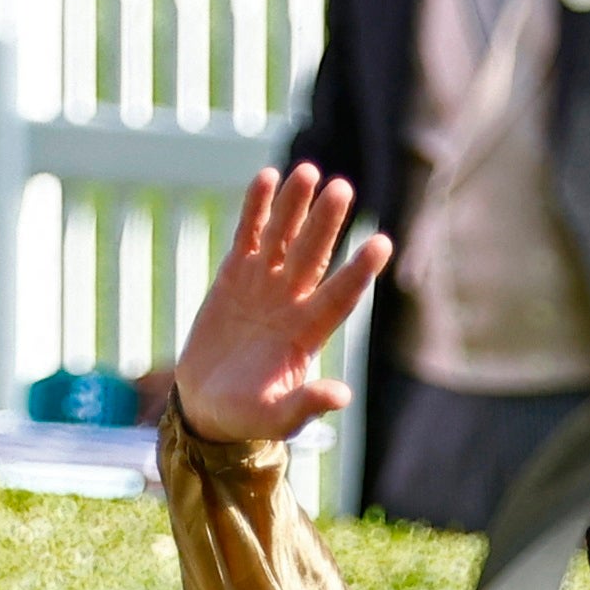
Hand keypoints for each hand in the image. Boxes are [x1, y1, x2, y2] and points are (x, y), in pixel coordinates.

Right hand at [170, 166, 389, 446]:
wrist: (209, 407)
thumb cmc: (248, 418)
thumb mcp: (277, 418)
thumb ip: (306, 405)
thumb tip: (342, 397)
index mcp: (307, 334)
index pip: (340, 296)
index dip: (358, 271)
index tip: (381, 244)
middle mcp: (292, 302)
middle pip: (315, 256)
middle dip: (327, 223)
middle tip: (343, 189)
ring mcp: (264, 285)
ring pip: (285, 237)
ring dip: (296, 206)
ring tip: (308, 171)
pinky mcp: (234, 276)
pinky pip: (250, 235)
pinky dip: (257, 208)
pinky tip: (268, 178)